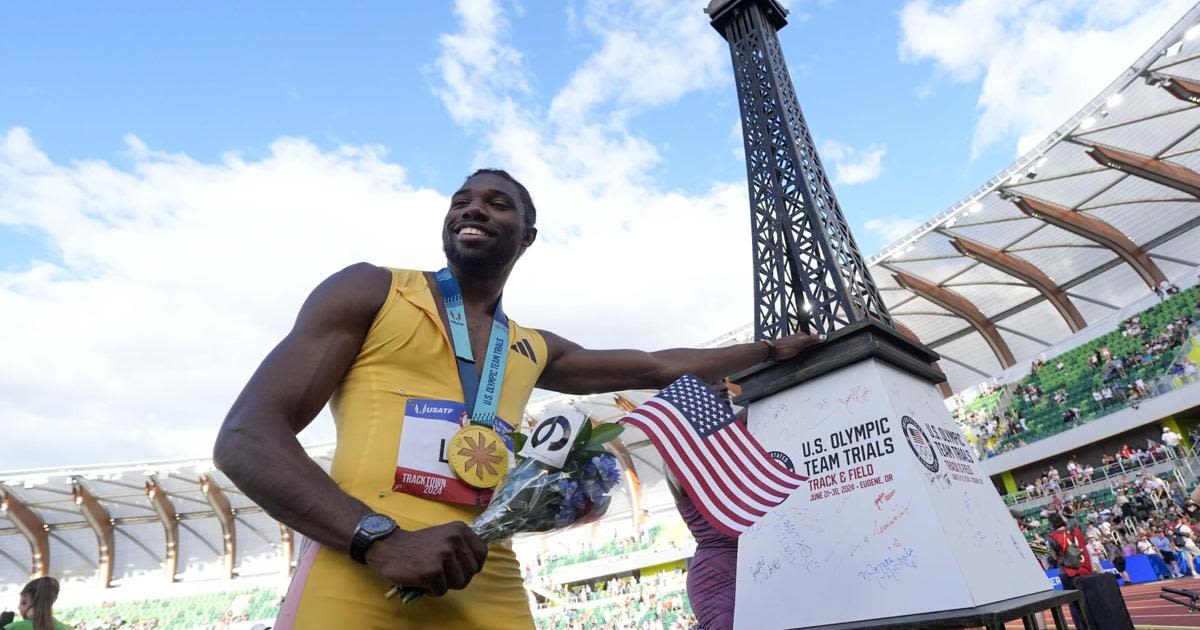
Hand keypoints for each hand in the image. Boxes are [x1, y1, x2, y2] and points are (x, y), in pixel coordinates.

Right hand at [366, 521, 487, 596]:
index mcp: (460, 529)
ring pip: (459, 583)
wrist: (389, 547)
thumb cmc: (417, 545)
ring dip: (445, 585)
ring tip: (433, 577)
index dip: (475, 565)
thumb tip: (476, 565)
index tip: (463, 569)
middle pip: (471, 572)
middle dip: (458, 578)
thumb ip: (461, 546)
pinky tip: (423, 581)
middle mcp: (455, 540)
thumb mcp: (444, 536)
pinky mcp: (433, 570)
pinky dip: (432, 591)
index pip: (482, 552)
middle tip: (443, 576)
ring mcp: (444, 554)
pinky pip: (442, 590)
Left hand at [770, 331, 823, 360]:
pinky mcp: (788, 349)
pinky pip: (797, 351)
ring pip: (802, 347)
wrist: (771, 352)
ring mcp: (792, 344)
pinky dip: (800, 354)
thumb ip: (812, 340)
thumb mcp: (801, 343)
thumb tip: (824, 336)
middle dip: (812, 347)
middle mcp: (797, 338)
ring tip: (808, 356)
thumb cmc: (784, 347)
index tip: (823, 345)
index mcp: (801, 335)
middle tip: (816, 352)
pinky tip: (800, 357)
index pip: (814, 337)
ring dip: (806, 351)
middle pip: (808, 342)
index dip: (818, 341)